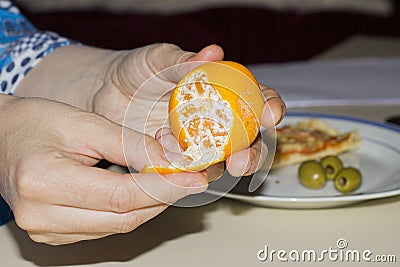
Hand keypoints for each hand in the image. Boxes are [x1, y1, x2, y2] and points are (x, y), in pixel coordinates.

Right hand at [0, 96, 207, 244]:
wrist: (1, 137)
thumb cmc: (34, 123)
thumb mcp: (83, 123)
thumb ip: (128, 143)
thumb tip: (169, 160)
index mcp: (43, 182)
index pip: (121, 196)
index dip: (164, 187)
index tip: (192, 178)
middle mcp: (41, 215)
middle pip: (123, 218)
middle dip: (164, 198)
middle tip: (190, 180)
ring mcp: (46, 230)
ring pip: (119, 226)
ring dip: (151, 205)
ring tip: (172, 182)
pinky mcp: (55, 233)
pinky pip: (106, 227)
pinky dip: (131, 211)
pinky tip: (145, 192)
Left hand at [93, 43, 285, 175]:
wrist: (105, 93)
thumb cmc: (136, 71)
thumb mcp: (157, 60)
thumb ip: (184, 60)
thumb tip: (213, 53)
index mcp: (222, 91)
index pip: (256, 99)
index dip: (268, 107)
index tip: (269, 115)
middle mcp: (216, 120)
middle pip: (249, 141)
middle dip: (252, 154)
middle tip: (240, 161)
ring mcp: (198, 143)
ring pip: (222, 163)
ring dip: (215, 168)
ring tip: (193, 160)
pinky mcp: (177, 162)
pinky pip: (189, 173)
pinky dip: (184, 171)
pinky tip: (167, 157)